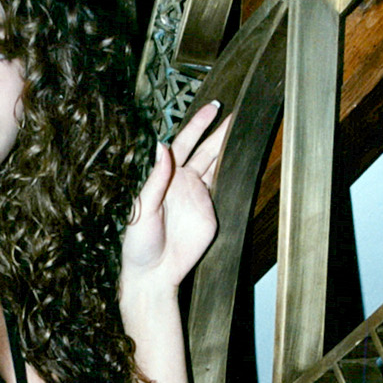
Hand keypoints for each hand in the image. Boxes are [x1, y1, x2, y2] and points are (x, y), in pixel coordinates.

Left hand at [122, 101, 229, 289]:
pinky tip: (242, 158)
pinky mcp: (211, 213)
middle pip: (205, 150)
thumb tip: (161, 147)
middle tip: (238, 112)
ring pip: (217, 165)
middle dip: (220, 131)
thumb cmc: (138, 244)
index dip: (198, 125)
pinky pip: (224, 187)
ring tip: (244, 128)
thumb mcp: (142, 210)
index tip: (213, 108)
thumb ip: (155, 180)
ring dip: (229, 147)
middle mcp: (184, 183)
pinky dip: (233, 172)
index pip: (184, 144)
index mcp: (165, 178)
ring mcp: (199, 197)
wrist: (153, 274)